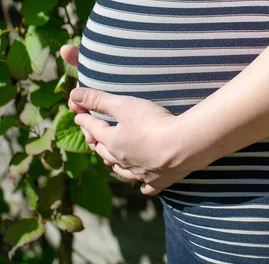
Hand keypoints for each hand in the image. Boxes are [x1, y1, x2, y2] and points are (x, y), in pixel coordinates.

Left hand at [61, 45, 193, 195]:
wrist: (183, 146)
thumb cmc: (152, 122)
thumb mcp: (124, 105)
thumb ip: (99, 100)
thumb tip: (73, 95)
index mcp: (112, 142)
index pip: (93, 128)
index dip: (84, 119)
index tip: (79, 114)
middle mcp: (122, 160)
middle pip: (104, 151)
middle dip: (96, 141)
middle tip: (92, 135)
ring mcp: (140, 172)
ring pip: (121, 170)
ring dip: (114, 164)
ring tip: (111, 159)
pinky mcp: (158, 180)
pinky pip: (146, 185)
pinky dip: (141, 183)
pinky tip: (141, 182)